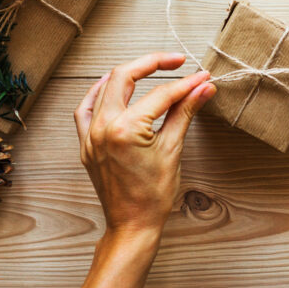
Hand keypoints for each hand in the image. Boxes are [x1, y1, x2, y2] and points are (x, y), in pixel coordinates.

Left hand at [74, 52, 215, 287]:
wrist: (132, 225)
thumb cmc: (154, 195)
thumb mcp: (173, 149)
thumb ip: (185, 112)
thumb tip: (203, 87)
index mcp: (126, 129)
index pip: (161, 94)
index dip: (185, 83)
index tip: (202, 77)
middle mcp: (102, 127)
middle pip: (125, 76)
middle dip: (151, 63)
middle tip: (176, 61)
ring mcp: (90, 135)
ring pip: (104, 88)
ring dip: (127, 74)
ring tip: (150, 68)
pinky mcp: (85, 143)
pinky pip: (85, 109)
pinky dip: (98, 93)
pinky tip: (111, 86)